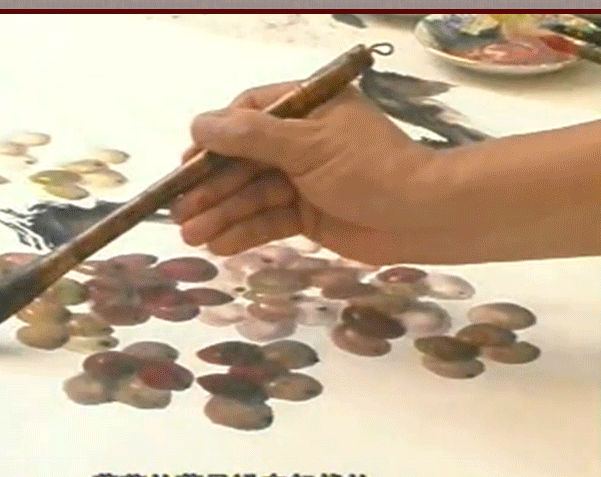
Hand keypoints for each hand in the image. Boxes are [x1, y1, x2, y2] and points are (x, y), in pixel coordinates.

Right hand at [170, 82, 442, 264]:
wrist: (422, 217)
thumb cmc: (369, 169)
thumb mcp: (308, 145)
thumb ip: (252, 137)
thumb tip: (199, 126)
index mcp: (305, 109)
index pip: (247, 116)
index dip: (213, 142)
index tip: (187, 165)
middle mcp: (300, 142)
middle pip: (244, 161)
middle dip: (212, 187)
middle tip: (178, 211)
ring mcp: (303, 180)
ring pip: (252, 194)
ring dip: (221, 213)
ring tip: (190, 234)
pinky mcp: (308, 215)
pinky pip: (268, 220)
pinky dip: (244, 232)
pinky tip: (217, 244)